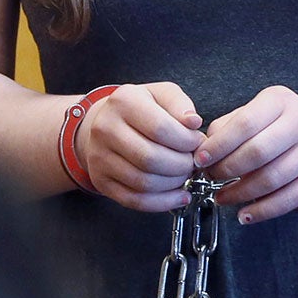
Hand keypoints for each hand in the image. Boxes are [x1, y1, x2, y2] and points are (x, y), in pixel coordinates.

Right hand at [76, 82, 203, 211]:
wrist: (104, 123)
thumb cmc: (139, 108)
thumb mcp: (161, 94)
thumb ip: (180, 104)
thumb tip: (193, 123)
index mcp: (124, 102)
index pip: (160, 129)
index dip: (186, 141)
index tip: (198, 143)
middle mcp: (106, 129)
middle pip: (151, 159)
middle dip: (182, 165)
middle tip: (193, 162)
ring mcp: (100, 158)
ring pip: (143, 183)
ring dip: (174, 184)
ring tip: (185, 175)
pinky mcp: (101, 181)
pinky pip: (134, 200)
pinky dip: (162, 203)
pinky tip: (178, 196)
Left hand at [195, 86, 297, 223]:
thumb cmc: (282, 124)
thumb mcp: (258, 111)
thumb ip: (229, 126)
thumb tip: (204, 150)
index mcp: (280, 101)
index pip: (245, 124)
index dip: (219, 145)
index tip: (200, 160)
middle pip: (258, 152)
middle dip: (227, 170)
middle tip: (212, 178)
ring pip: (271, 179)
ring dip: (240, 193)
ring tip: (223, 197)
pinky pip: (288, 200)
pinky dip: (262, 211)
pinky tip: (245, 214)